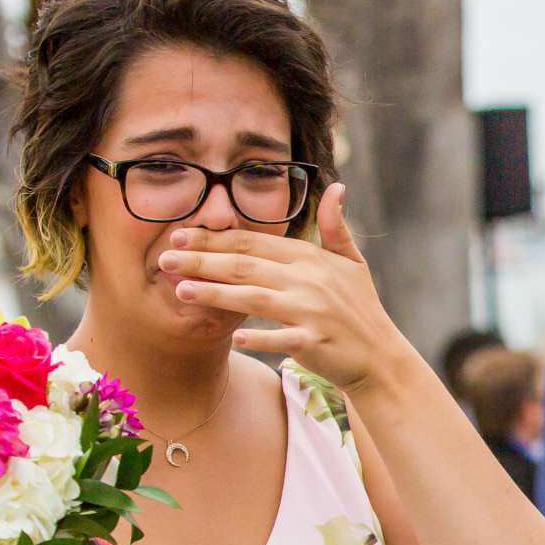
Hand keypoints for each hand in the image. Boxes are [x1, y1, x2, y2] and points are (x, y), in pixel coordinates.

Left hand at [157, 184, 430, 394]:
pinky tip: (234, 336)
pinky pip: (281, 338)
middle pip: (244, 265)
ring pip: (253, 297)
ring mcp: (311, 310)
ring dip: (214, 293)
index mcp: (309, 257)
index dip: (215, 237)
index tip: (181, 234)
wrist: (380, 356)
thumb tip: (336, 187)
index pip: (253, 242)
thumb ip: (336, 226)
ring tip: (179, 290)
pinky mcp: (314, 341)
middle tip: (164, 258)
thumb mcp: (353, 262)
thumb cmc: (361, 309)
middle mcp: (308, 279)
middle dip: (201, 260)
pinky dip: (259, 337)